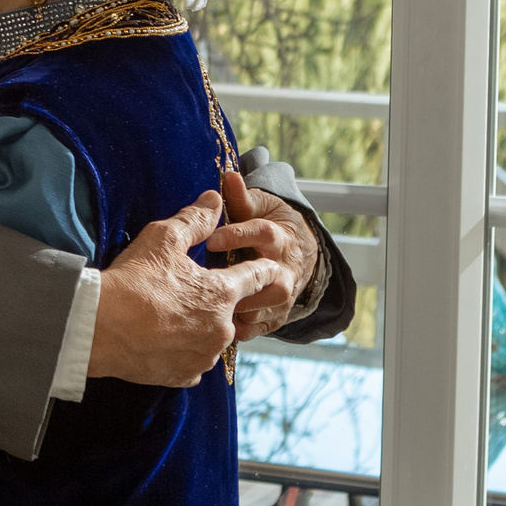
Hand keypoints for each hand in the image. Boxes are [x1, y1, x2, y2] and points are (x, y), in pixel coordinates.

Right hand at [88, 191, 297, 386]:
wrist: (97, 328)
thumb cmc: (132, 281)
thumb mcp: (162, 238)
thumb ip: (195, 219)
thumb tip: (215, 200)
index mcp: (223, 294)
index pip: (259, 276)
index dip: (261, 267)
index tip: (261, 265)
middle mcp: (222, 328)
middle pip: (232, 310)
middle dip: (215, 299)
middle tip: (185, 290)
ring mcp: (204, 355)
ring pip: (212, 337)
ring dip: (199, 326)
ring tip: (167, 314)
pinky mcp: (184, 375)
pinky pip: (193, 361)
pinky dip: (182, 350)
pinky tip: (161, 337)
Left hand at [207, 168, 319, 340]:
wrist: (296, 252)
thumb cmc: (267, 224)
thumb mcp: (258, 207)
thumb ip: (241, 198)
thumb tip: (228, 176)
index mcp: (279, 237)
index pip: (262, 233)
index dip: (236, 236)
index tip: (209, 240)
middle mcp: (286, 268)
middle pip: (274, 278)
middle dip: (244, 282)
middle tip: (210, 284)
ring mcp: (285, 294)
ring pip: (269, 306)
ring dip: (242, 308)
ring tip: (210, 309)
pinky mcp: (277, 315)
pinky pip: (261, 328)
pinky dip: (241, 330)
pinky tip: (217, 328)